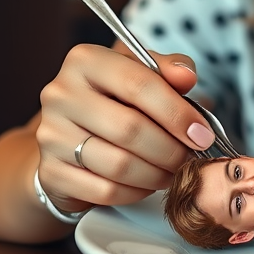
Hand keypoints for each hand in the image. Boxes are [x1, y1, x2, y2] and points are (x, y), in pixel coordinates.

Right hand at [35, 43, 216, 213]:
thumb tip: (185, 76)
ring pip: (119, 164)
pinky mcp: (51, 172)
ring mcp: (51, 135)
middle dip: (171, 149)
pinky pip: (105, 190)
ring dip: (157, 174)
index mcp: (85, 60)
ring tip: (174, 171)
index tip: (202, 133)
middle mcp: (60, 94)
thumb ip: (167, 70)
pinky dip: (136, 192)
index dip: (177, 112)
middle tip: (191, 158)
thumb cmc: (115, 102)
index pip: (139, 84)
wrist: (70, 139)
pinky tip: (148, 184)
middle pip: (130, 128)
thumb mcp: (141, 75)